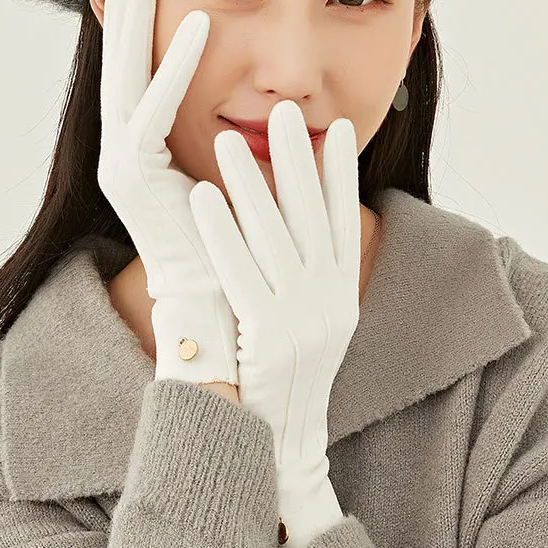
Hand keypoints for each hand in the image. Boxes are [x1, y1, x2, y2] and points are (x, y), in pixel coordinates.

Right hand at [97, 0, 239, 387]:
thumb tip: (248, 95)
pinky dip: (173, 67)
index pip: (137, 77)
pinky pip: (153, 109)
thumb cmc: (229, 238)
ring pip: (125, 80)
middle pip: (119, 68)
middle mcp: (120, 153)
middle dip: (125, 14)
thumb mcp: (221, 171)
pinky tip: (194, 27)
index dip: (142, 29)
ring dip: (135, 25)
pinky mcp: (132, 177)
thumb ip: (218, 131)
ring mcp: (119, 164)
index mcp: (139, 152)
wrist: (216, 299)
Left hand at [188, 100, 361, 547]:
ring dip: (251, 185)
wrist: (287, 435)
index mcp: (342, 291)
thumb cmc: (294, 369)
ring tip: (229, 142)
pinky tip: (202, 197)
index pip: (344, 220)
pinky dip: (222, 232)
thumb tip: (311, 221)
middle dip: (297, 161)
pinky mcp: (265, 333)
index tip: (341, 129)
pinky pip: (239, 273)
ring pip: (273, 238)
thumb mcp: (321, 318)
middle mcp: (328, 298)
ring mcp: (300, 316)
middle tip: (285, 113)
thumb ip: (318, 272)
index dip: (343, 173)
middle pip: (311, 218)